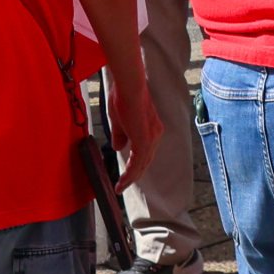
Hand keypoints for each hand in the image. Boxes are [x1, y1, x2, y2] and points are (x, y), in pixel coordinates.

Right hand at [106, 68, 152, 183]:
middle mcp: (155, 135)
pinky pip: (137, 163)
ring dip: (131, 177)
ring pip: (142, 164)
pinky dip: (130, 174)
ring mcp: (151, 138)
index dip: (135, 164)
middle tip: (122, 185)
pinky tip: (123, 181)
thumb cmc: (123, 97)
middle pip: (145, 161)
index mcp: (151, 129)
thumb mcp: (119, 121)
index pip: (145, 152)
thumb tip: (117, 148)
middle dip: (134, 175)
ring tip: (120, 187)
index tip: (125, 174)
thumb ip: (120, 136)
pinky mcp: (144, 141)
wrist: (129, 86)